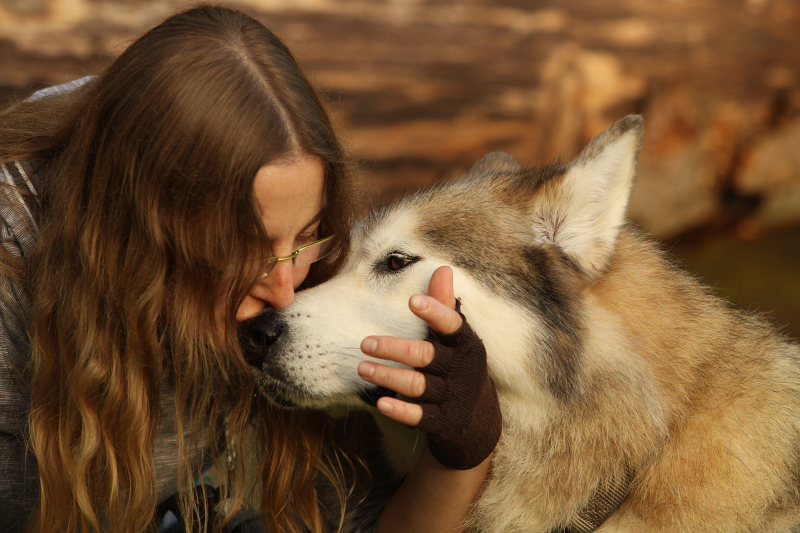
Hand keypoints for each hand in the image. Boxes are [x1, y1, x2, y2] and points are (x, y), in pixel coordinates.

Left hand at [358, 266, 501, 469]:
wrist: (480, 422)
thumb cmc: (460, 368)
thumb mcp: (457, 339)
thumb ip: (445, 306)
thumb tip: (442, 269)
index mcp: (466, 344)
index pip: (452, 325)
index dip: (435, 312)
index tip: (413, 300)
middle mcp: (462, 369)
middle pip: (425, 356)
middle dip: (394, 348)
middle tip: (365, 343)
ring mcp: (454, 398)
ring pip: (417, 385)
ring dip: (388, 376)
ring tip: (362, 367)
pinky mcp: (444, 423)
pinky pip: (420, 417)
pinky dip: (401, 410)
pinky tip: (381, 403)